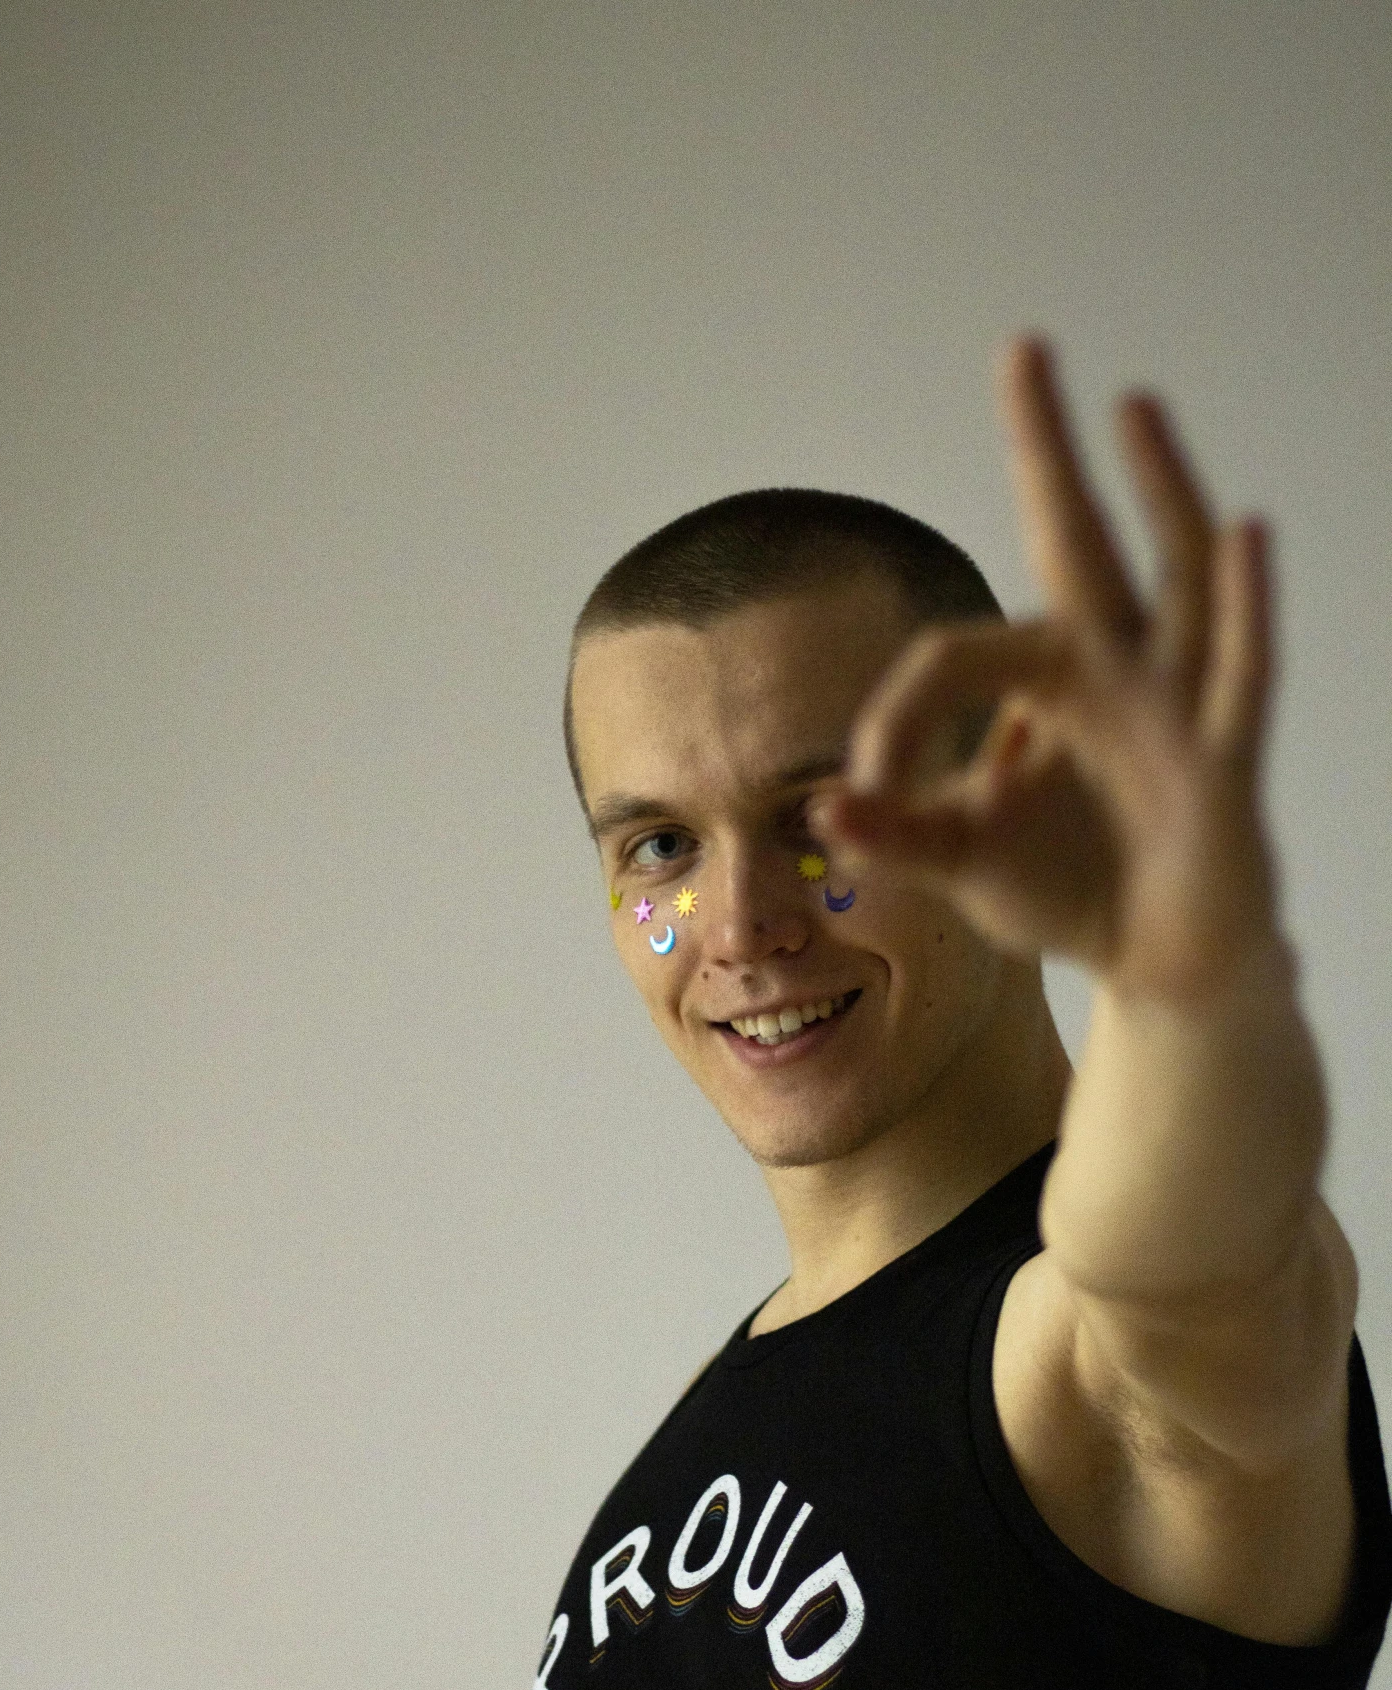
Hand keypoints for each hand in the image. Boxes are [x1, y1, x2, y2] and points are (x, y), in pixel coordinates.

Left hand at [814, 337, 1279, 1001]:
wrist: (1158, 964)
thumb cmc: (1067, 890)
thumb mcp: (961, 863)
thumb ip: (897, 836)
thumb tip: (822, 809)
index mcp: (1043, 683)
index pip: (954, 657)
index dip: (895, 721)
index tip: (863, 796)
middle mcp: (1113, 669)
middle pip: (1079, 538)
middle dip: (1047, 450)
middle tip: (1022, 349)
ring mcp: (1176, 703)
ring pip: (1174, 575)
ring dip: (1157, 490)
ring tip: (1131, 405)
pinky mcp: (1225, 759)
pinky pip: (1239, 671)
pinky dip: (1243, 606)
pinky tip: (1242, 533)